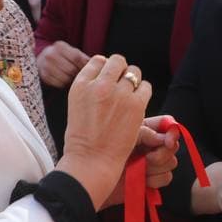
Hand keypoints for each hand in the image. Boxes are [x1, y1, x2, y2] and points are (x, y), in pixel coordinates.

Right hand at [38, 41, 91, 88]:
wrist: (42, 61)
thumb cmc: (63, 58)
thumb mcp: (72, 53)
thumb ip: (84, 58)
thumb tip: (102, 63)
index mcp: (60, 46)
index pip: (76, 57)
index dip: (85, 66)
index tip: (92, 72)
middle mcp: (50, 54)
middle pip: (71, 69)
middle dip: (79, 75)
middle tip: (85, 79)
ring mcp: (45, 65)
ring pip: (65, 78)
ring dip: (72, 81)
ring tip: (76, 81)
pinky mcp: (43, 75)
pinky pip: (58, 84)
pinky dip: (64, 85)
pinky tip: (66, 83)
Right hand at [59, 55, 150, 206]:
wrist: (91, 160)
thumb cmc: (82, 137)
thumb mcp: (76, 105)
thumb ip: (89, 87)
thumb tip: (106, 73)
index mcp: (80, 84)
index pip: (98, 60)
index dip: (105, 69)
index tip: (107, 81)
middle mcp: (99, 85)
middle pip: (117, 61)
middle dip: (120, 71)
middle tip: (121, 86)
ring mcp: (119, 94)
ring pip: (134, 72)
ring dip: (133, 80)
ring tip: (129, 95)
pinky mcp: (136, 105)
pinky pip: (146, 86)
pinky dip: (143, 92)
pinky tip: (137, 103)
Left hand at [98, 119, 179, 208]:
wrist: (93, 180)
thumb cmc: (103, 152)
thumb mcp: (124, 136)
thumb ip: (146, 132)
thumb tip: (165, 138)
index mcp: (145, 130)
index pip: (167, 125)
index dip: (172, 132)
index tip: (168, 140)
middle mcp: (150, 145)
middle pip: (173, 145)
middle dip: (161, 153)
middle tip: (146, 158)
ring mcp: (152, 163)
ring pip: (171, 162)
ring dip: (155, 167)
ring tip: (138, 168)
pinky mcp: (152, 180)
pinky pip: (166, 177)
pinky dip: (154, 180)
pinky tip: (141, 179)